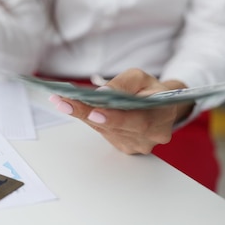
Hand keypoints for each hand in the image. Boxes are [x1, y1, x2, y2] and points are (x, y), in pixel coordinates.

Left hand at [50, 68, 193, 153]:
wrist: (160, 105)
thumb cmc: (150, 89)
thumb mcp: (140, 77)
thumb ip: (124, 83)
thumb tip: (102, 93)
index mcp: (162, 116)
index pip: (139, 121)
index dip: (115, 118)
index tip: (93, 113)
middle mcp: (152, 135)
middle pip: (116, 127)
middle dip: (87, 114)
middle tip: (64, 102)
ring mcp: (138, 145)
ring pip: (105, 130)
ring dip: (82, 115)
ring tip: (61, 101)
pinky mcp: (125, 146)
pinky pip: (103, 133)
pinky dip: (88, 120)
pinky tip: (72, 108)